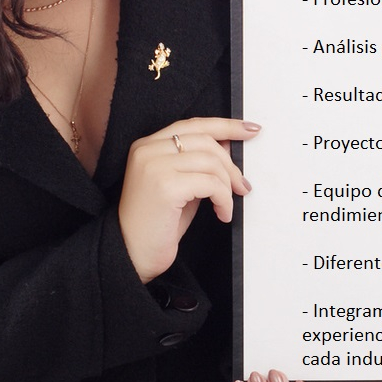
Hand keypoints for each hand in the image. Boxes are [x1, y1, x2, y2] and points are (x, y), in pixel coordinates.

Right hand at [119, 117, 257, 283]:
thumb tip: (228, 145)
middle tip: (242, 186)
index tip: (250, 129)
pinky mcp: (165, 185)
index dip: (225, 126)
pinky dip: (223, 199)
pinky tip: (221, 214)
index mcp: (147, 146)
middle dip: (231, 164)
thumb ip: (200, 164)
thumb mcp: (182, 186)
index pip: (193, 125)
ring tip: (227, 205)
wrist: (131, 255)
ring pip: (210, 161)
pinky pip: (210, 183)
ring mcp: (154, 165)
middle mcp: (147, 150)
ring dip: (228, 186)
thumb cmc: (156, 225)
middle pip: (205, 141)